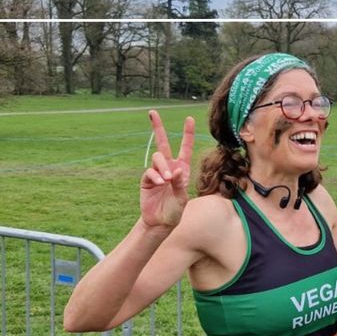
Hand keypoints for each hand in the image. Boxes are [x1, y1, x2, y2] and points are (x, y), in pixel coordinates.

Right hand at [139, 111, 194, 231]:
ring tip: (167, 180)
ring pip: (157, 157)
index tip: (189, 118)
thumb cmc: (175, 211)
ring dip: (162, 166)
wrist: (160, 223)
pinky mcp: (147, 179)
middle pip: (163, 143)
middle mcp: (169, 167)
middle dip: (158, 127)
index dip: (187, 134)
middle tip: (153, 113)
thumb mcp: (182, 198)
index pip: (185, 148)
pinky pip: (149, 171)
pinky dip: (155, 176)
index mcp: (182, 169)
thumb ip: (180, 184)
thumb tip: (177, 169)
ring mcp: (157, 172)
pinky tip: (160, 183)